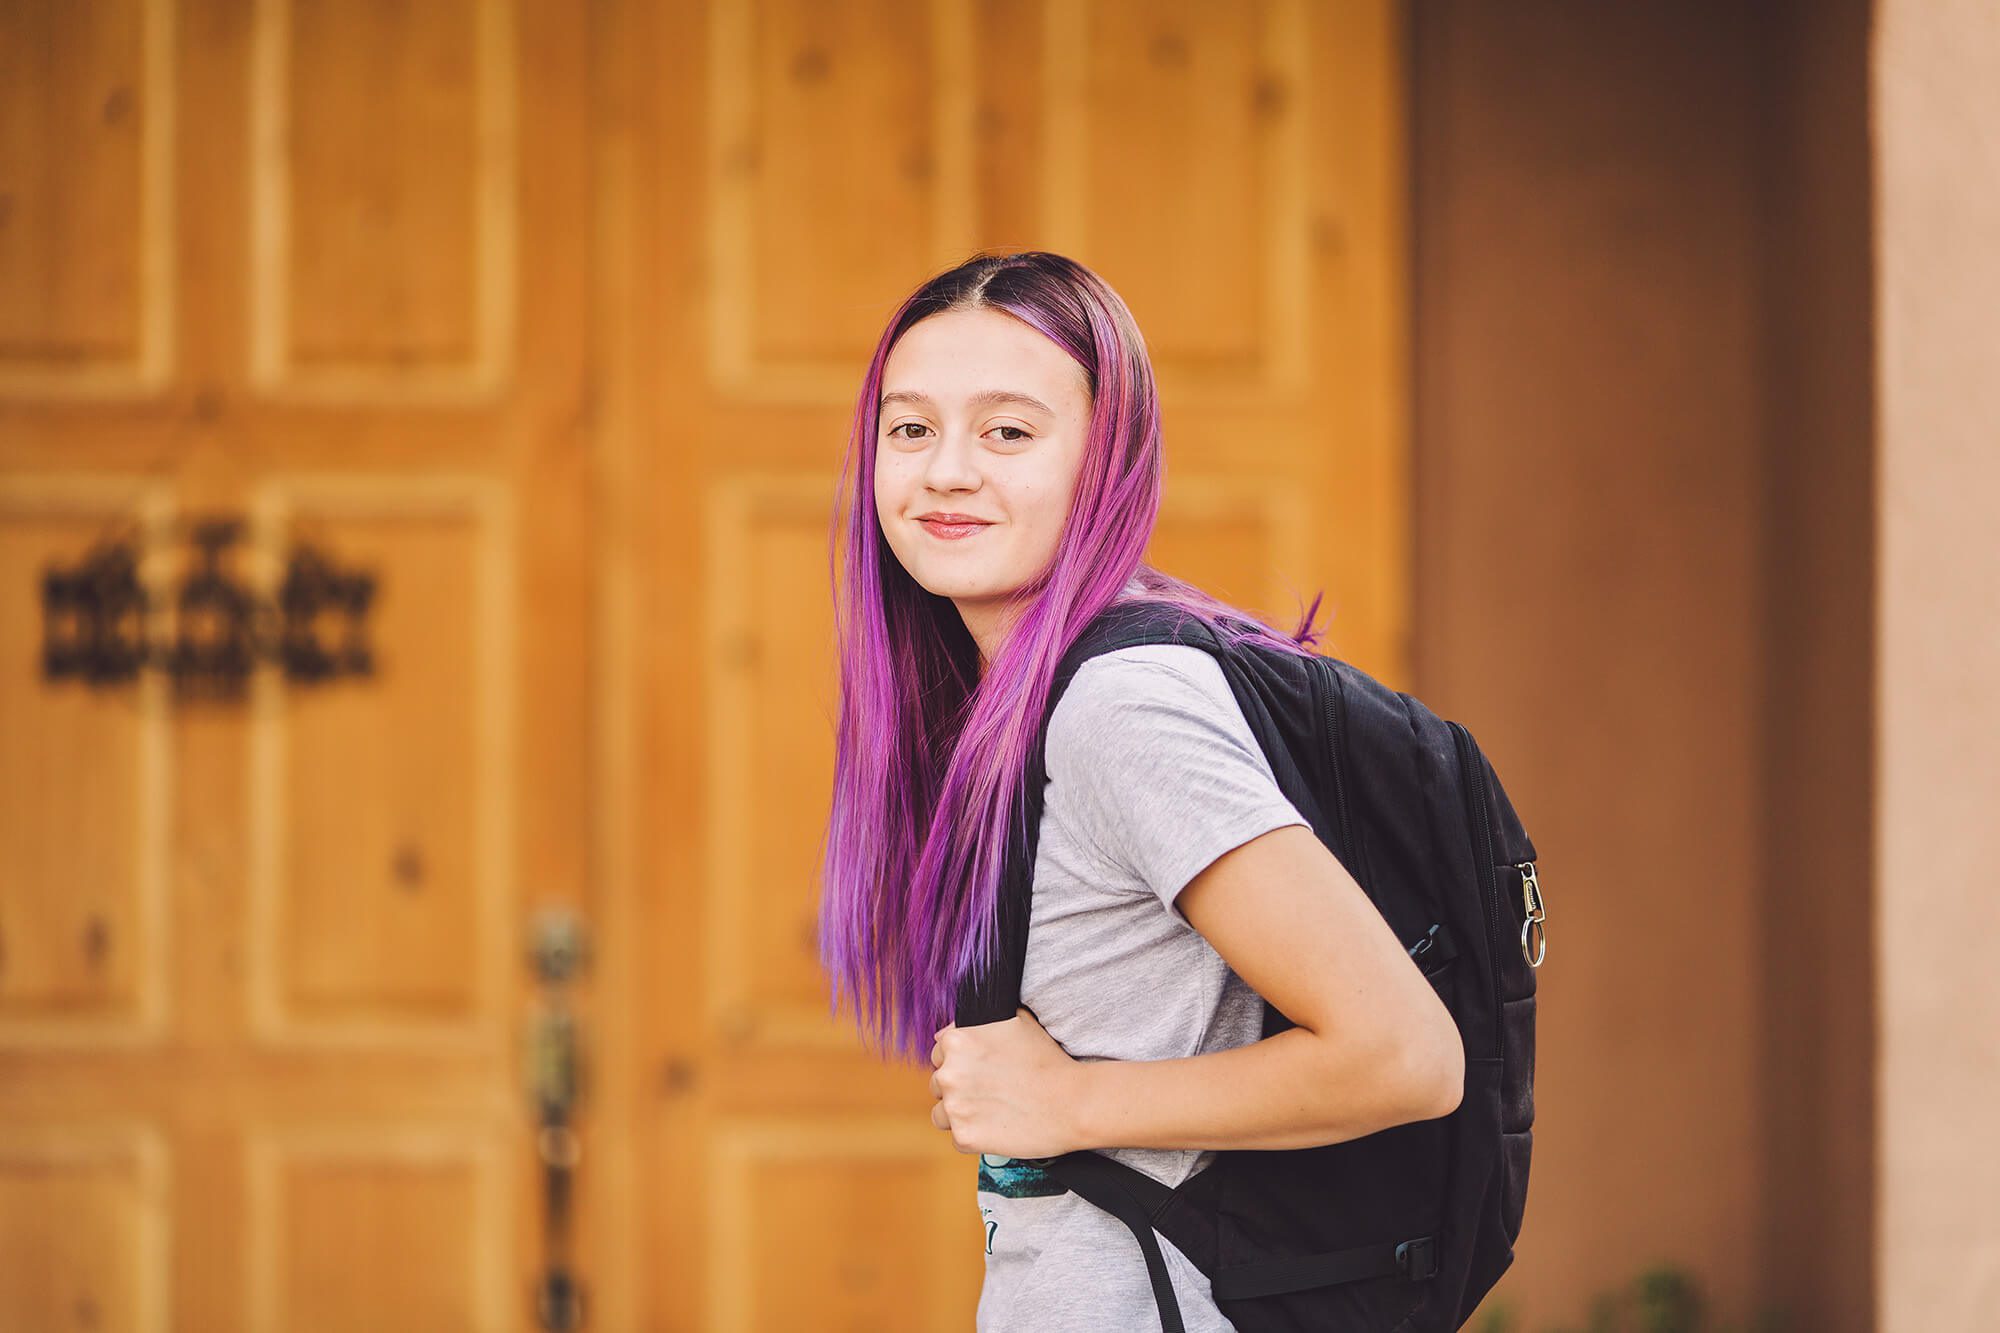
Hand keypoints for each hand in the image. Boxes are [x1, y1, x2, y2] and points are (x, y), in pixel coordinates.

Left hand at [929, 1006, 1084, 1158]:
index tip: (983, 1071)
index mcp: (957, 1041)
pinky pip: (958, 1137)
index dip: (962, 1063)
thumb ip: (975, 1023)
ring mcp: (955, 1106)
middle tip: (992, 1092)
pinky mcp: (964, 1136)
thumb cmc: (1047, 1060)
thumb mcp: (1014, 1022)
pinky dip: (976, 1136)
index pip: (939, 1054)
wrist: (1072, 1103)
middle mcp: (949, 1073)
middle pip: (938, 1084)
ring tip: (994, 1111)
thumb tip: (943, 1034)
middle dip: (960, 1089)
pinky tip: (999, 1127)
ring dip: (962, 1114)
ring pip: (942, 1113)